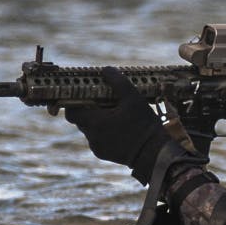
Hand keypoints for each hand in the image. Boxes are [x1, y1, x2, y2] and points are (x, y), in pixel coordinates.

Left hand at [63, 67, 169, 183]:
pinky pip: (98, 139)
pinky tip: (120, 128)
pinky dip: (104, 132)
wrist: (154, 154)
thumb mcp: (134, 99)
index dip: (74, 102)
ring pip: (90, 129)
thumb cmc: (144, 125)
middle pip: (81, 119)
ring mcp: (97, 147)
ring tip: (115, 114)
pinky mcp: (104, 154)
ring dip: (97, 121)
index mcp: (95, 123)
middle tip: (103, 101)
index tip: (84, 95)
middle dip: (89, 109)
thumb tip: (106, 70)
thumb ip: (118, 82)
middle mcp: (92, 137)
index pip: (71, 112)